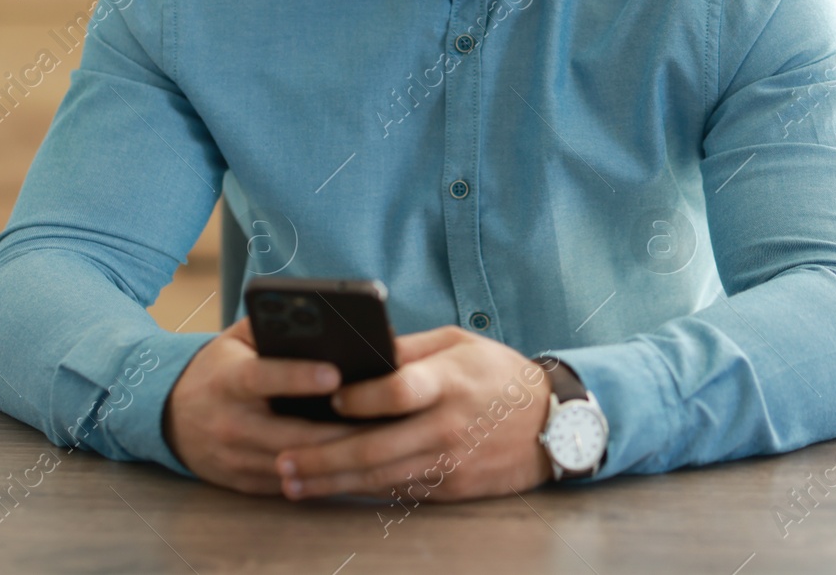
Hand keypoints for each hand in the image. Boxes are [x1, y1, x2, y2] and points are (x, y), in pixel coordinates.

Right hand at [162, 316, 372, 494]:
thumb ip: (273, 329)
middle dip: (339, 430)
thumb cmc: (220, 368)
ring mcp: (236, 459)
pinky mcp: (245, 484)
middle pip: (290, 434)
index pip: (262, 377)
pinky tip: (360, 468)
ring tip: (382, 445)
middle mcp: (230, 423)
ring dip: (339, 459)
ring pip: (296, 466)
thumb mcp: (237, 339)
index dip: (297, 376)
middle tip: (384, 421)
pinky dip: (326, 478)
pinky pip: (292, 487)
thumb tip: (325, 321)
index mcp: (227, 381)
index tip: (335, 373)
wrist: (169, 415)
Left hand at [275, 325, 555, 501]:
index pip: (398, 391)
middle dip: (323, 457)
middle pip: (375, 447)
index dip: (361, 398)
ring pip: (379, 478)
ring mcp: (448, 462)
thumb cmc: (499, 374)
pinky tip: (331, 489)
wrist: (553, 423)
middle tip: (283, 460)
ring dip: (331, 482)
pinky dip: (362, 492)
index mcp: (448, 381)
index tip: (328, 399)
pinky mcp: (451, 487)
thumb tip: (360, 354)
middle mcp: (446, 426)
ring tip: (291, 481)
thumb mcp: (459, 343)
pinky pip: (398, 491)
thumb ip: (410, 350)